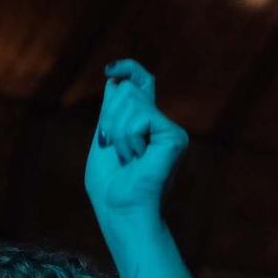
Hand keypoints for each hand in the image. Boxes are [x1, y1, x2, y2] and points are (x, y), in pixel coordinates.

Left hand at [85, 60, 187, 218]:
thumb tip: (115, 81)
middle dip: (109, 118)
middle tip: (117, 151)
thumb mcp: (103, 140)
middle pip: (126, 90)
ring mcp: (169, 130)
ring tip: (128, 158)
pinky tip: (138, 159)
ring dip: (117, 132)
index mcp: (143, 124)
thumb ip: (110, 112)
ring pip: (130, 100)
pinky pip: (139, 118)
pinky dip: (129, 138)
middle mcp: (159, 123)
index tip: (110, 70)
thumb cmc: (110, 185)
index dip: (128, 69)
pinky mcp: (174, 136)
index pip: (141, 84)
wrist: (120, 209)